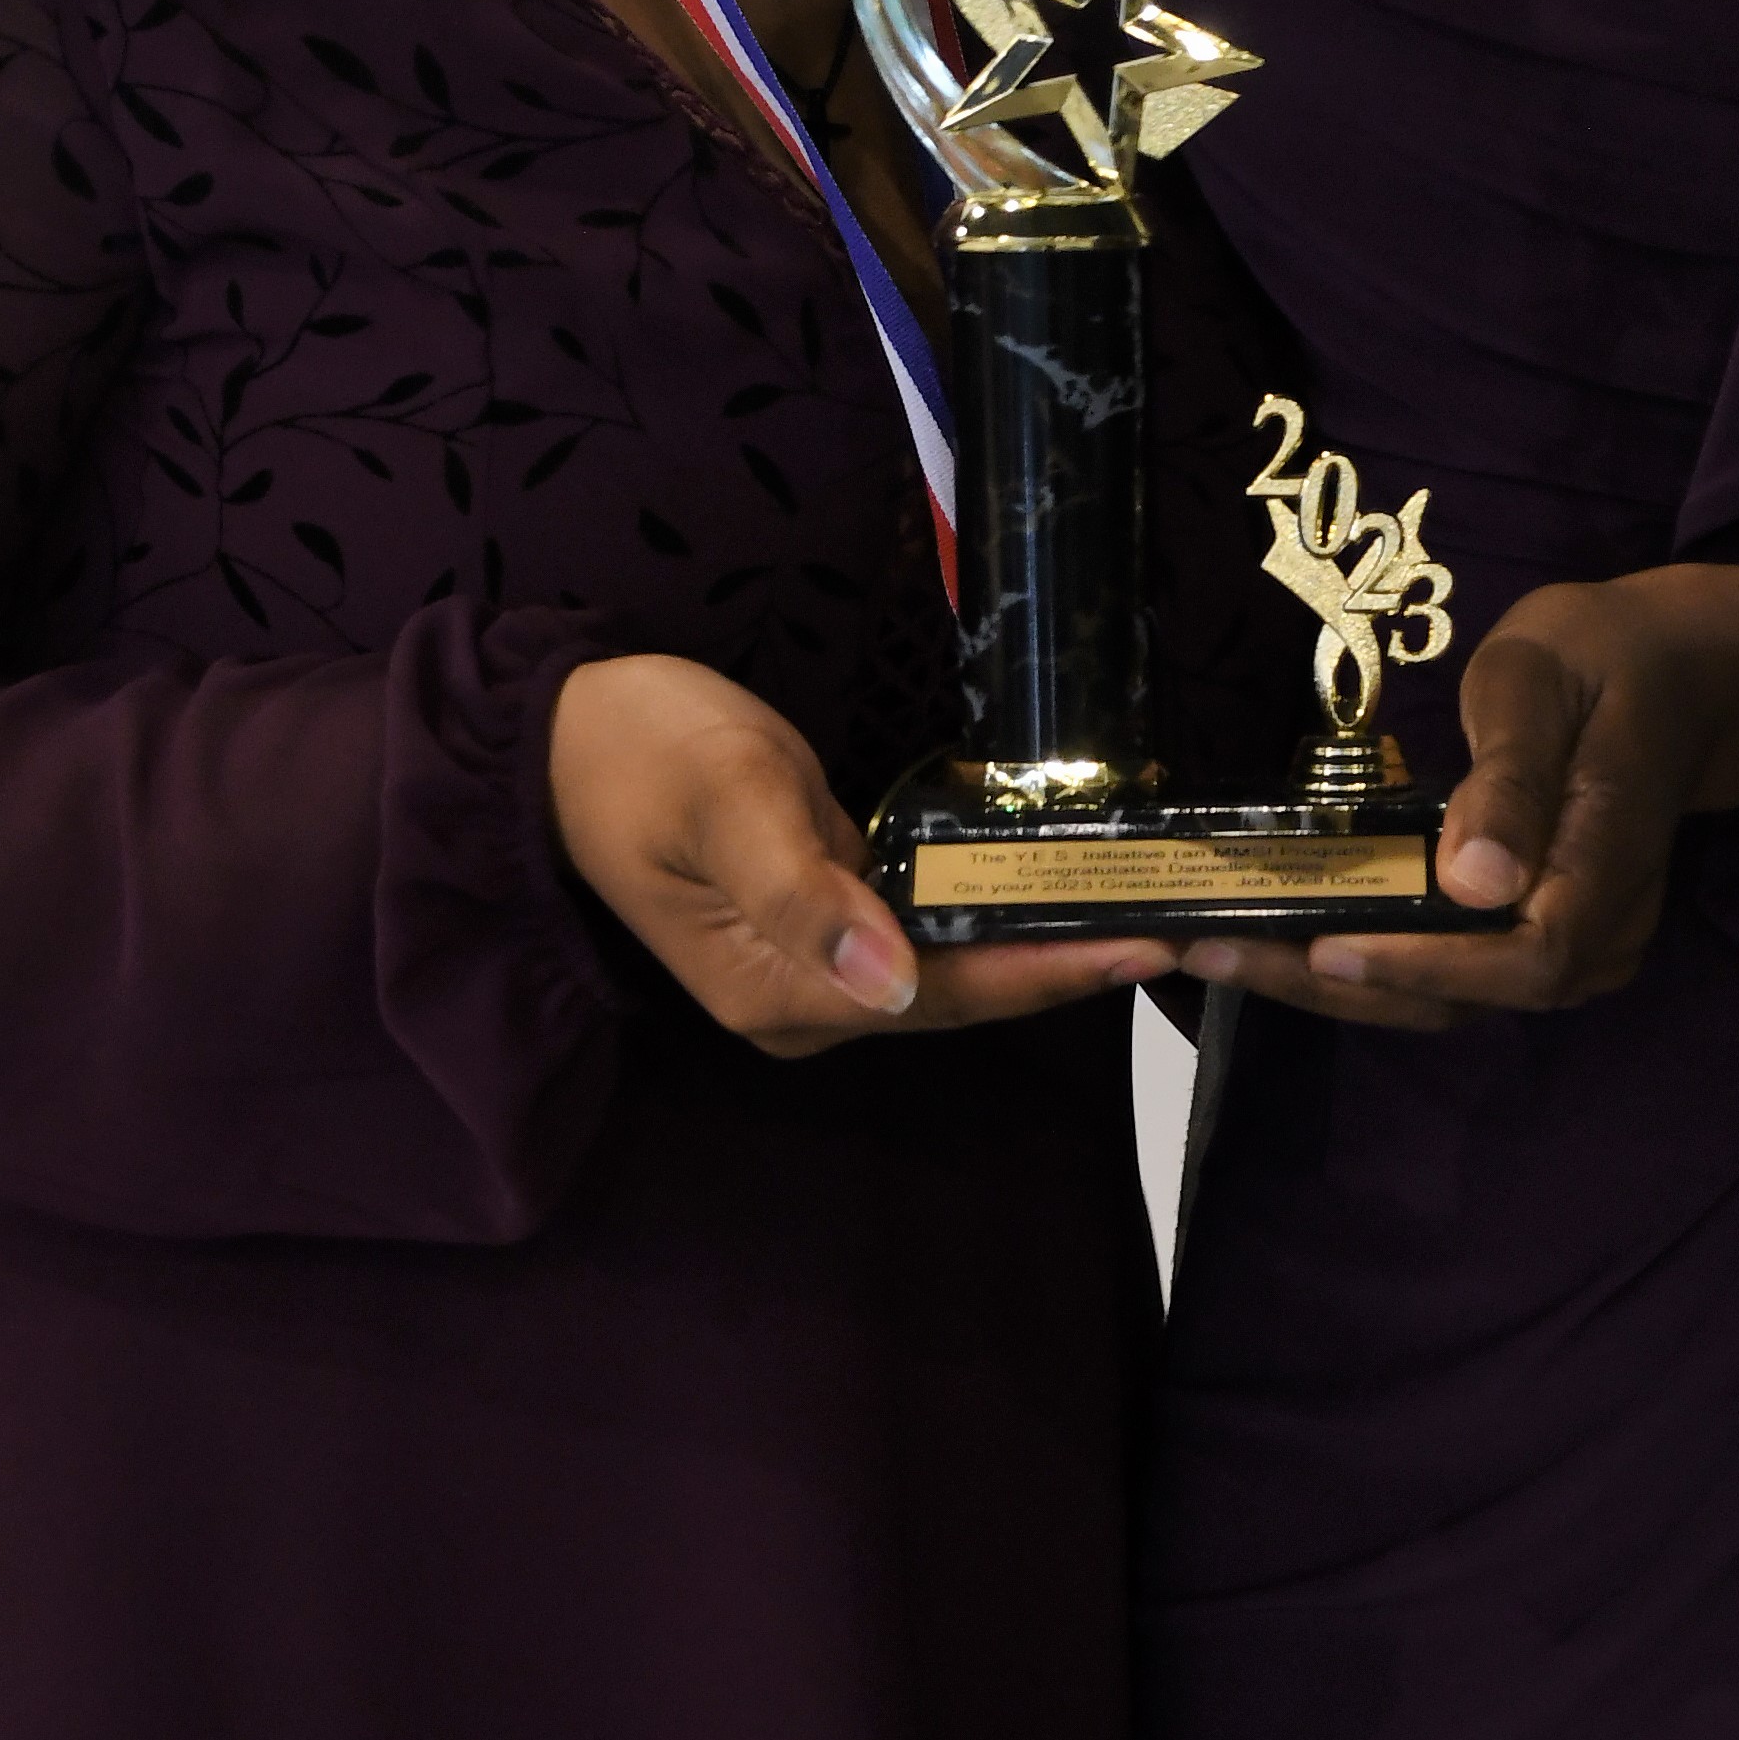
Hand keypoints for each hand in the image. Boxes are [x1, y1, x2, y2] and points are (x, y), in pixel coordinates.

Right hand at [547, 655, 1171, 1057]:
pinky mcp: (818, 925)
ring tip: (1142, 906)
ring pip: (946, 968)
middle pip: (954, 995)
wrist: (560, 735)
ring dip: (1036, 941)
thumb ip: (803, 890)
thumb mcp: (726, 800)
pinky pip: (922, 932)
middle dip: (1060, 963)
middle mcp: (798, 1003)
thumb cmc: (640, 750)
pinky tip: (1058, 885)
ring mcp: (808, 968)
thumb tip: (889, 978)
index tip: (1139, 944)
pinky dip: (990, 913)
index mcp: (773, 991)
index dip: (1042, 973)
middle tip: (1177, 923)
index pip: (938, 994)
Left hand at [1186, 564, 1738, 1034]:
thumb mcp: (1542, 681)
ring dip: (1339, 986)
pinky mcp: (1539, 937)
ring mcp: (1574, 944)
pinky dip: (1370, 966)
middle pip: (1470, 1000)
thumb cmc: (1601, 654)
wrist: (1677, 668)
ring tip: (1224, 954)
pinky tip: (1288, 940)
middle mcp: (1597, 931)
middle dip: (1337, 986)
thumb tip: (1477, 882)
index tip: (1326, 948)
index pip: (1523, 959)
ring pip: (1454, 1000)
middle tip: (1213, 954)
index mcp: (1604, 864)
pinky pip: (1454, 975)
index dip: (1423, 968)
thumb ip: (1513, 778)